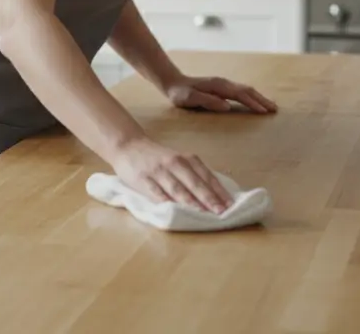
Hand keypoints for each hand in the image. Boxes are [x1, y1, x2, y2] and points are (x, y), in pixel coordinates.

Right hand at [111, 137, 232, 213]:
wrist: (128, 145)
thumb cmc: (157, 157)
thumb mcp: (178, 160)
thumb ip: (193, 174)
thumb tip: (215, 194)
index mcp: (187, 159)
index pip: (206, 176)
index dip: (219, 191)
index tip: (230, 205)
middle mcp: (175, 163)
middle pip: (195, 183)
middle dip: (209, 198)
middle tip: (221, 212)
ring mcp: (159, 171)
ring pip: (178, 188)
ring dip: (191, 202)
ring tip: (203, 213)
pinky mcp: (143, 179)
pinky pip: (157, 193)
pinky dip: (167, 202)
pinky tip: (175, 211)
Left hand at [163, 75, 277, 113]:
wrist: (173, 82)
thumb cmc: (180, 93)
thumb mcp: (190, 99)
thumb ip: (208, 101)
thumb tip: (227, 106)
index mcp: (218, 87)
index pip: (240, 95)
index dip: (253, 103)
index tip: (264, 111)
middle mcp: (224, 84)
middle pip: (247, 91)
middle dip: (262, 100)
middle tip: (275, 110)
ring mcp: (224, 85)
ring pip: (246, 90)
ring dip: (259, 98)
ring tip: (270, 107)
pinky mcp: (222, 88)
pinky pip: (241, 92)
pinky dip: (252, 97)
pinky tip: (255, 102)